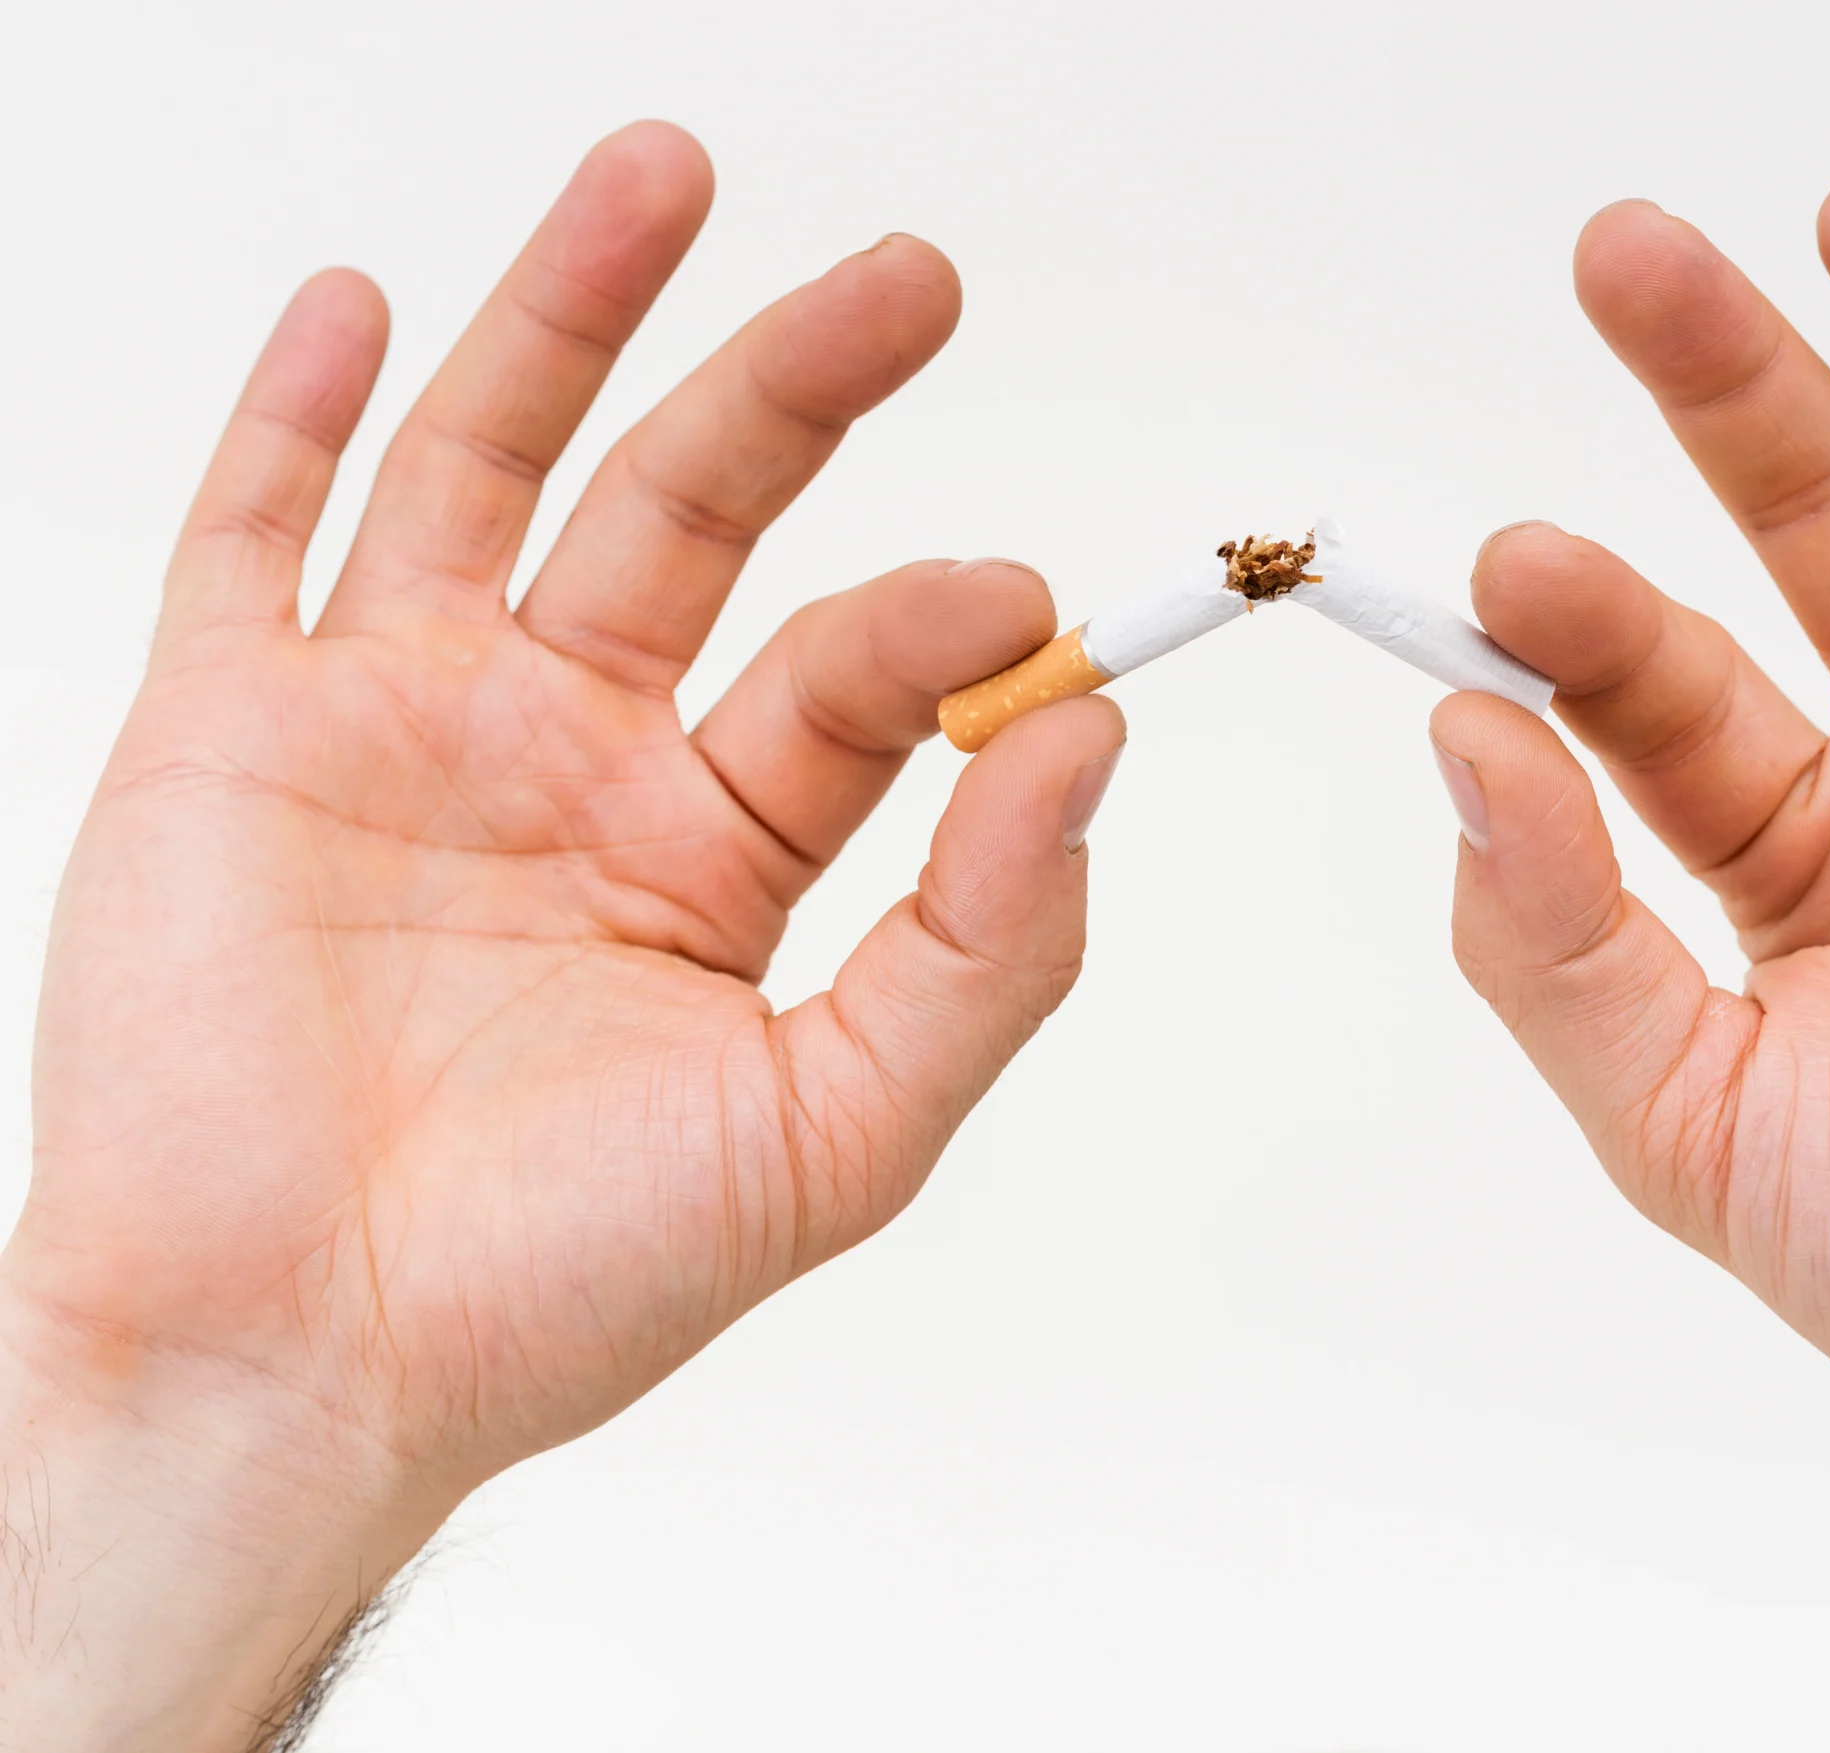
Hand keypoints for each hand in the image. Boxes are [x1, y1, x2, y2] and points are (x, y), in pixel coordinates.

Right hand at [0, 122, 1123, 1748]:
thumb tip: (1091, 746)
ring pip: (493, 468)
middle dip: (799, 387)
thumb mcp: (836, 1133)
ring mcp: (396, 727)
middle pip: (694, 515)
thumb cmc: (557, 1289)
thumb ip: (986, 948)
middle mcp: (567, 761)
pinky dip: (298, 414)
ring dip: (574, 320)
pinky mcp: (228, 732)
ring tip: (670, 179)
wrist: (299, 1372)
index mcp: (714, 849)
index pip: (850, 675)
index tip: (1022, 599)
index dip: (942, 618)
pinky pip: (251, 533)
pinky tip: (369, 306)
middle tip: (912, 280)